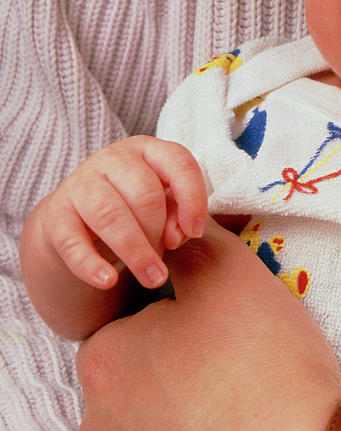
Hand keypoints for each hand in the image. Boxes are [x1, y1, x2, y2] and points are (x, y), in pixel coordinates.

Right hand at [30, 135, 206, 289]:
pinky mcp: (55, 214)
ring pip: (112, 217)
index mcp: (147, 149)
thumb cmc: (133, 209)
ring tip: (153, 279)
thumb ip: (178, 214)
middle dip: (160, 232)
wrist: (76, 220)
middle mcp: (113, 159)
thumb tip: (178, 235)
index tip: (196, 232)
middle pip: (146, 194)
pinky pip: (73, 242)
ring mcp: (81, 183)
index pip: (179, 162)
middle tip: (164, 258)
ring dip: (137, 253)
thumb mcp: (163, 205)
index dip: (193, 199)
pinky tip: (108, 281)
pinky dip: (91, 265)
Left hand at [77, 218, 340, 430]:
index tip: (225, 313)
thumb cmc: (262, 363)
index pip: (137, 307)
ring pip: (155, 406)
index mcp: (102, 357)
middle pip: (145, 359)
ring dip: (190, 393)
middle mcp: (95, 419)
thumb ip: (192, 238)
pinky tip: (236, 427)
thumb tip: (176, 228)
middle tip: (239, 349)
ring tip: (242, 389)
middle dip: (186, 348)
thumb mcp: (230, 273)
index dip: (186, 301)